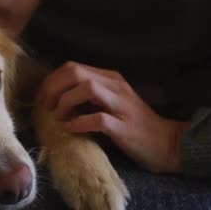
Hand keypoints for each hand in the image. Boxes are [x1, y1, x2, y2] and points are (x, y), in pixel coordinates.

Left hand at [35, 61, 190, 173]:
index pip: (72, 67)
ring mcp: (121, 105)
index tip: (42, 98)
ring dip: (65, 102)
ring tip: (59, 117)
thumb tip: (55, 98)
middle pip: (75, 72)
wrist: (167, 143)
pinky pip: (98, 119)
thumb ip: (86, 96)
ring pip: (86, 88)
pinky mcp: (125, 127)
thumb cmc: (132, 125)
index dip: (51, 81)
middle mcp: (115, 86)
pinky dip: (79, 122)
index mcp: (109, 78)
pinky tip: (71, 129)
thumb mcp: (108, 103)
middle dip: (53, 88)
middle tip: (47, 107)